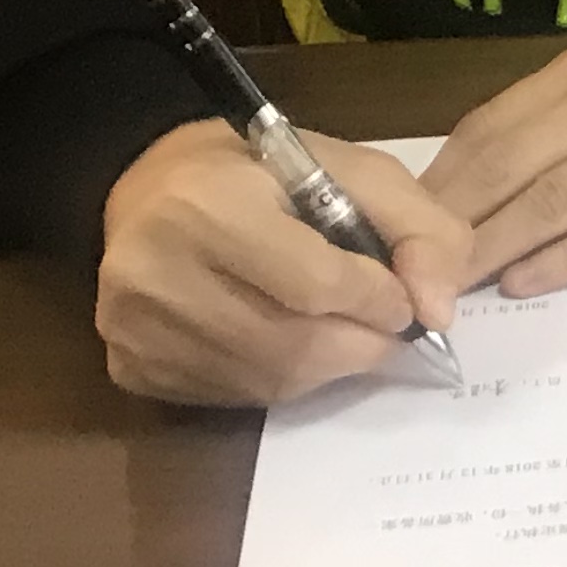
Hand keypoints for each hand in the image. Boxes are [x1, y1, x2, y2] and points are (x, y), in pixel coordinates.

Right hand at [97, 118, 469, 406]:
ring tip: (348, 336)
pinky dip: (282, 380)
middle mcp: (155, 271)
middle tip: (390, 331)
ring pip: (267, 380)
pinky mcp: (129, 365)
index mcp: (207, 205)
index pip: (318, 283)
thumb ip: (418, 227)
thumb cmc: (262, 174)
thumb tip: (438, 310)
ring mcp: (133, 327)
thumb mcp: (353, 170)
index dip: (381, 299)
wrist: (152, 188)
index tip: (408, 301)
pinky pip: (231, 396)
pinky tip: (292, 346)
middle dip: (363, 344)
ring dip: (329, 367)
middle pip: (293, 344)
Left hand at [420, 0, 566, 298]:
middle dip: (449, 226)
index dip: (441, 183)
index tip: (401, 233)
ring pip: (552, 196)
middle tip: (403, 279)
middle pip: (506, 163)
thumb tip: (525, 175)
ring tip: (450, 293)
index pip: (493, 124)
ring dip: (494, 249)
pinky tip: (532, 283)